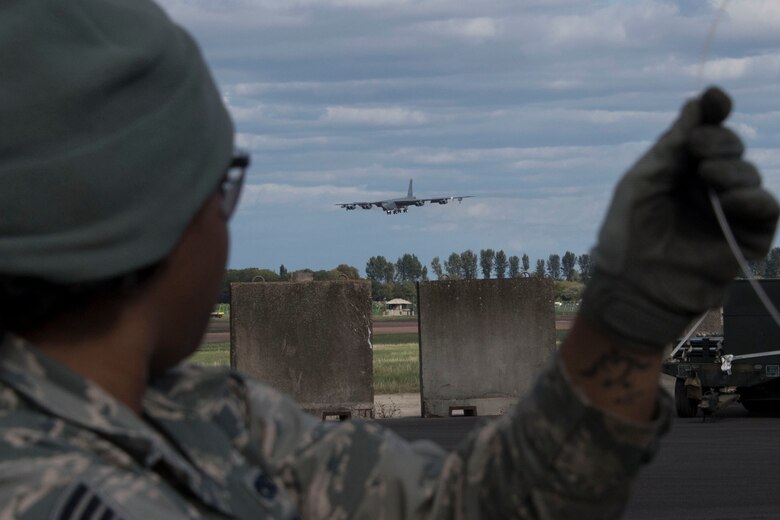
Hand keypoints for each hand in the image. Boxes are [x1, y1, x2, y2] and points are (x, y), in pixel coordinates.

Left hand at [580, 87, 778, 350]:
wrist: (631, 285)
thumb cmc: (627, 233)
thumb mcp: (643, 181)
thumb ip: (672, 145)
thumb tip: (697, 102)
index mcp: (679, 171)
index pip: (706, 133)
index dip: (714, 113)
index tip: (716, 99)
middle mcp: (706, 187)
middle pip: (730, 147)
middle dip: (718, 141)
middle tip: (698, 151)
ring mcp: (727, 211)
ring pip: (748, 174)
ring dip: (731, 169)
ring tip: (709, 177)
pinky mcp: (746, 239)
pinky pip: (765, 210)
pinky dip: (753, 198)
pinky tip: (732, 198)